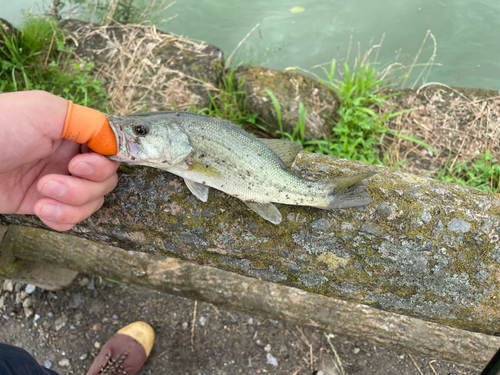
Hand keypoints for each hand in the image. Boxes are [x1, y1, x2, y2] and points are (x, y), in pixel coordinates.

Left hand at [0, 91, 119, 230]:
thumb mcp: (44, 111)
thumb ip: (89, 122)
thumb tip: (116, 142)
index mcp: (73, 132)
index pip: (111, 152)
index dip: (103, 164)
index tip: (80, 164)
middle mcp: (68, 157)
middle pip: (106, 181)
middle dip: (84, 187)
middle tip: (53, 180)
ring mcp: (57, 182)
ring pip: (91, 203)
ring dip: (70, 203)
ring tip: (41, 194)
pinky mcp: (42, 204)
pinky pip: (70, 220)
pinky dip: (60, 218)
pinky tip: (40, 208)